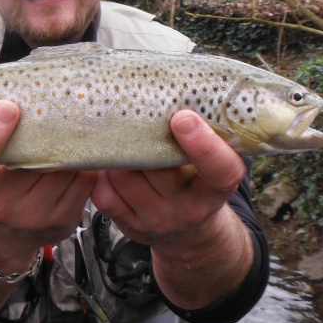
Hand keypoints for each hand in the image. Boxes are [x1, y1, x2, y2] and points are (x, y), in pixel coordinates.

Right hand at [0, 100, 96, 270]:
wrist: (5, 235)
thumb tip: (13, 94)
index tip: (6, 108)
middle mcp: (0, 208)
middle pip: (31, 158)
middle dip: (46, 131)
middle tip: (56, 105)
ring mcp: (34, 218)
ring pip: (62, 168)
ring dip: (69, 147)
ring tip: (71, 129)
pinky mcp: (63, 222)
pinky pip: (83, 182)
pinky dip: (84, 164)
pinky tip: (81, 154)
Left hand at [91, 109, 247, 256]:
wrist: (191, 231)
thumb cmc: (200, 182)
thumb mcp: (216, 162)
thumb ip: (205, 135)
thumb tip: (175, 91)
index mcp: (217, 189)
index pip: (220, 170)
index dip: (203, 145)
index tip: (183, 118)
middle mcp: (189, 209)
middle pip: (159, 168)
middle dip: (144, 138)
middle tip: (134, 113)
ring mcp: (157, 220)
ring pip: (125, 178)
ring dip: (119, 155)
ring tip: (120, 137)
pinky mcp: (130, 226)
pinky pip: (105, 195)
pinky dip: (102, 176)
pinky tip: (109, 164)